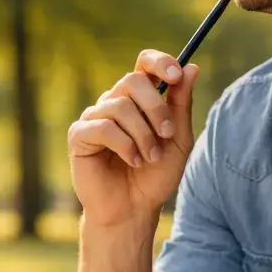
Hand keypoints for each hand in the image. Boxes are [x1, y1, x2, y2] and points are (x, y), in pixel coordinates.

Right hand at [68, 52, 200, 227]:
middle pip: (133, 80)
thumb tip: (192, 67)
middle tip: (168, 134)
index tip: (176, 75)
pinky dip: (125, 145)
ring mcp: (95, 117)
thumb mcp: (177, 139)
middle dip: (156, 107)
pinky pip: (103, 127)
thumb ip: (181, 104)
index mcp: (139, 99)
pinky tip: (133, 161)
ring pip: (120, 106)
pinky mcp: (79, 135)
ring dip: (143, 134)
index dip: (159, 62)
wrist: (134, 209)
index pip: (143, 63)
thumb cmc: (155, 176)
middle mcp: (114, 102)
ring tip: (150, 157)